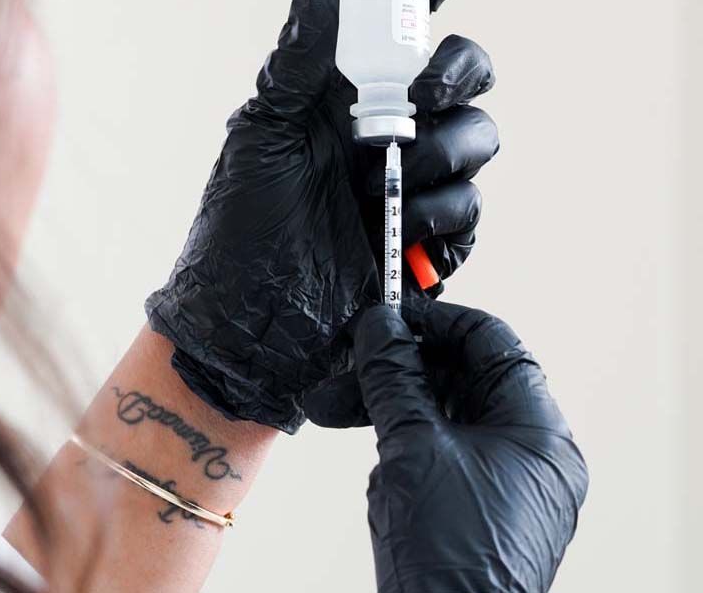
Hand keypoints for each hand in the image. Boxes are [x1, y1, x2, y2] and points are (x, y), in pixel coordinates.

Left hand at [146, 0, 496, 433]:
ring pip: (479, 142)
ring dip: (443, 155)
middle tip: (422, 96)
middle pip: (464, 79)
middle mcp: (387, 135)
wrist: (250, 321)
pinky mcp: (427, 239)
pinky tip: (404, 232)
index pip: (401, 30)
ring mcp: (412, 186)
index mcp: (345, 102)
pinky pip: (470, 211)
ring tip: (386, 185)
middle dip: (458, 74)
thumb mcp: (261, 137)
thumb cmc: (241, 228)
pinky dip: (444, 215)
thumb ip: (295, 64)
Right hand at [349, 301, 587, 592]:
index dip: (437, 321)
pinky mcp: (470, 497)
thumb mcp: (413, 449)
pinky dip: (397, 437)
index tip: (393, 314)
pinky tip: (366, 446)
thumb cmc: (453, 556)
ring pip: (440, 410)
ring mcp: (498, 475)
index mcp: (535, 428)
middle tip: (356, 357)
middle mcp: (525, 448)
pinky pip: (433, 445)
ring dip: (387, 402)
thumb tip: (380, 328)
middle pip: (461, 374)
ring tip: (335, 404)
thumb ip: (394, 378)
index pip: (490, 341)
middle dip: (399, 366)